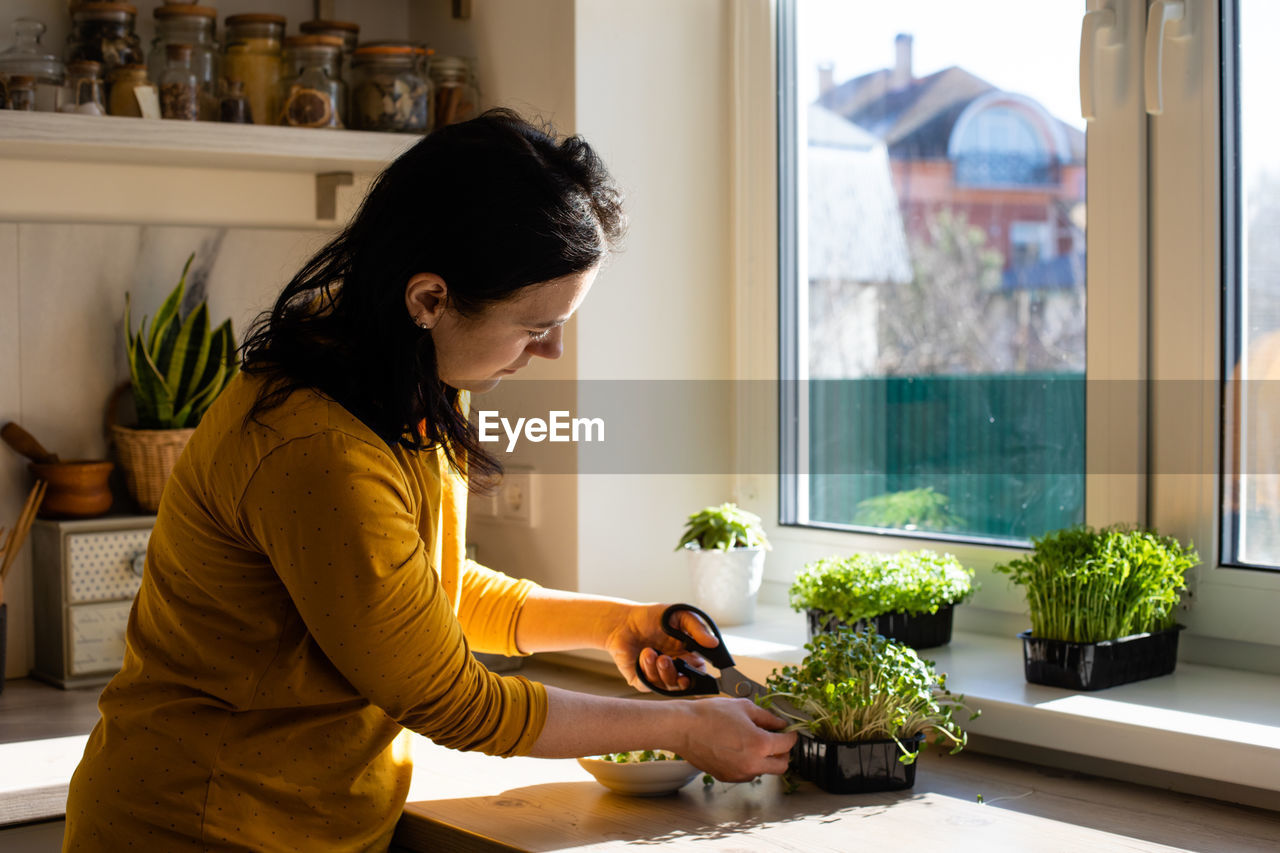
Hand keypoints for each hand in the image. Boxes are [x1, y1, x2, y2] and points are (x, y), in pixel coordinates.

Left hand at [603, 602, 717, 691]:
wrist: (623, 621)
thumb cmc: (651, 617)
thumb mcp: (679, 616)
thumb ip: (697, 629)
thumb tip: (714, 643)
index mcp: (686, 655)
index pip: (698, 673)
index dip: (699, 676)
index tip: (693, 669)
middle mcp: (673, 667)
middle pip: (683, 684)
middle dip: (676, 675)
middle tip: (666, 659)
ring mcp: (657, 675)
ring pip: (666, 686)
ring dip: (660, 670)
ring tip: (651, 652)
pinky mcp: (641, 679)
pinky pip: (648, 684)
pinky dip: (646, 670)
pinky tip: (643, 654)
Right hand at [673, 697, 796, 781]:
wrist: (683, 727)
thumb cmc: (709, 715)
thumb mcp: (744, 707)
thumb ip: (767, 717)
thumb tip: (779, 724)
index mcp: (760, 744)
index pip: (787, 744)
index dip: (791, 736)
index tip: (790, 732)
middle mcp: (752, 764)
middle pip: (781, 766)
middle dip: (783, 753)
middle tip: (778, 741)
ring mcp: (739, 773)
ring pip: (764, 771)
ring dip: (765, 759)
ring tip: (755, 743)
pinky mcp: (727, 777)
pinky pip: (747, 773)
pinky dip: (749, 764)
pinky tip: (740, 749)